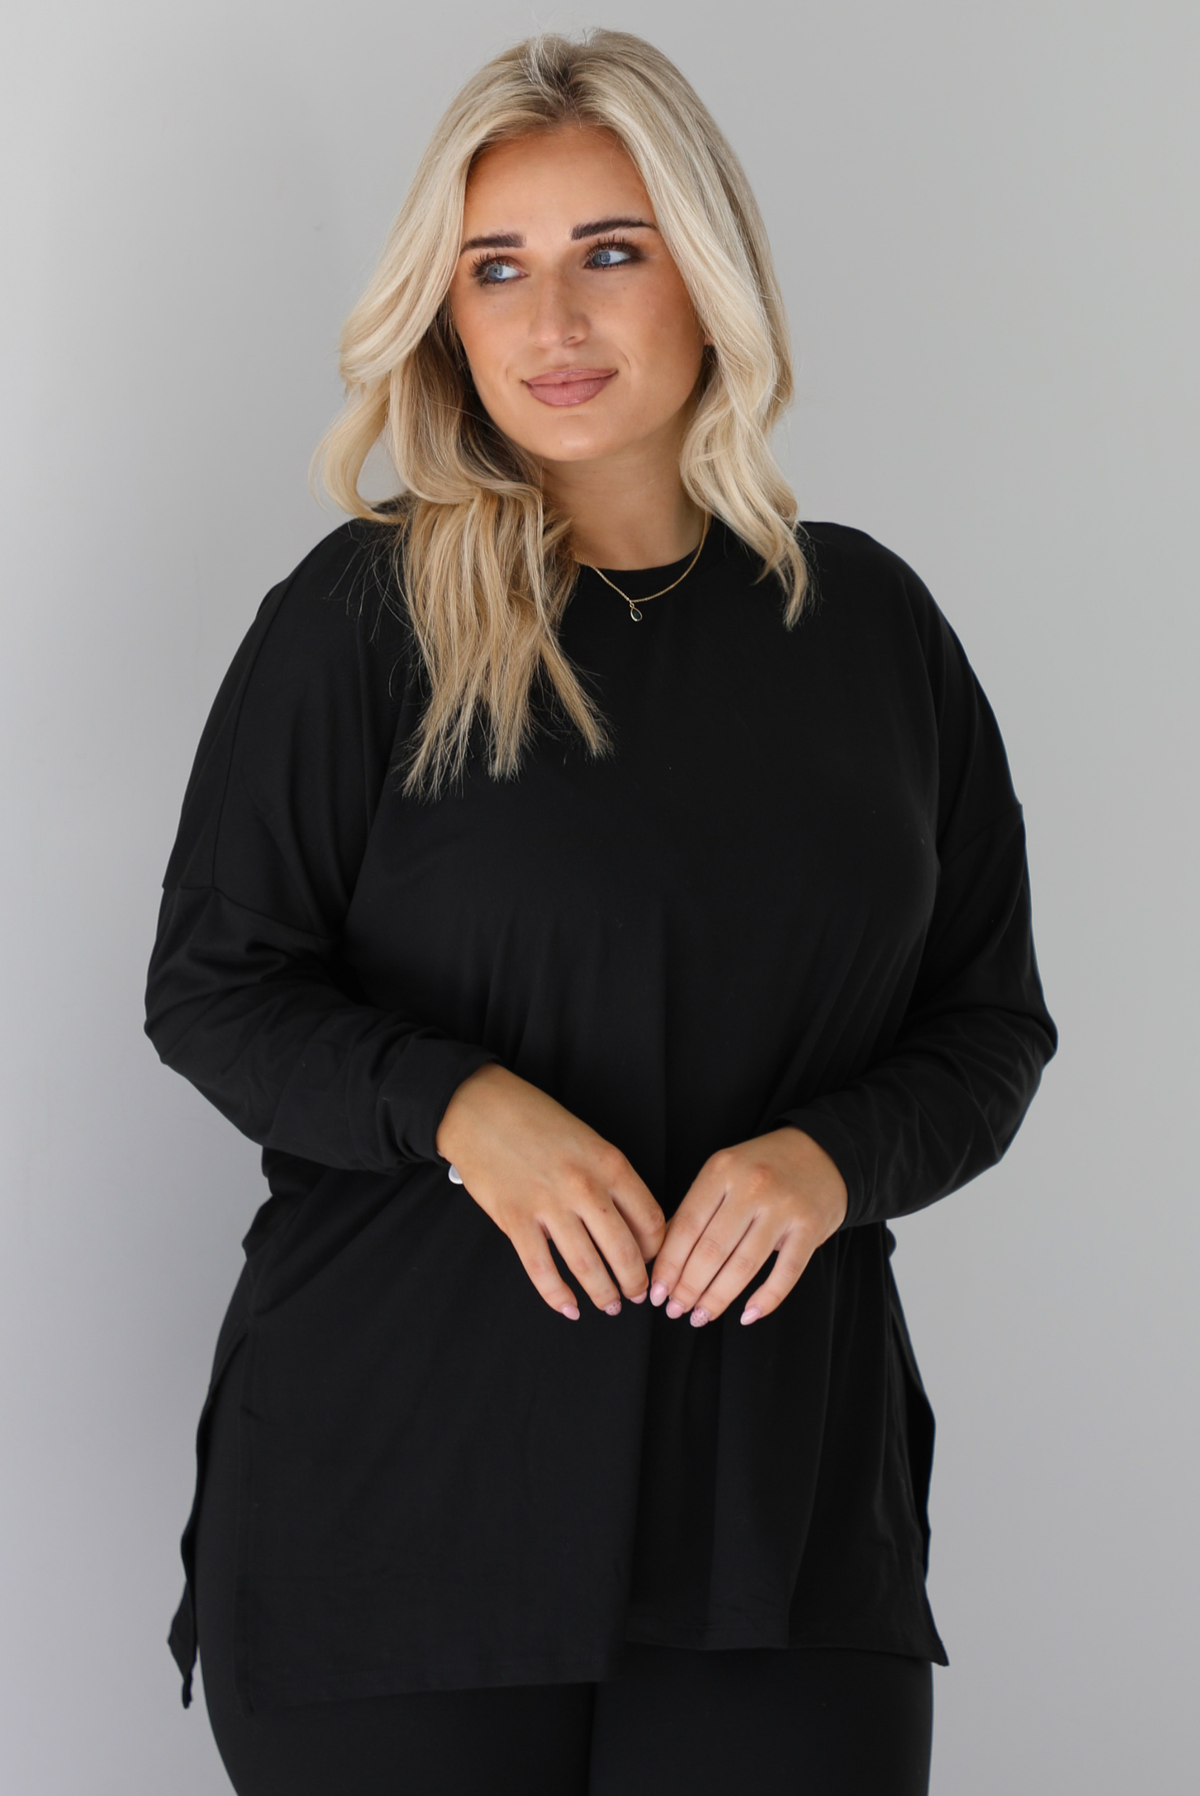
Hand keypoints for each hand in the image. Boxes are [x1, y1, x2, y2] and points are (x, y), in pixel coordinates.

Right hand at [436, 1063, 665, 1319]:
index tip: (652, 1261)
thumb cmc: (536, 1120)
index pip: (650, 1220)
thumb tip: (632, 1223)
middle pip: (625, 1251)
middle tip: (637, 1295)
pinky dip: (558, 1296)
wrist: (480, 1109)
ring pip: (587, 1266)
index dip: (657, 1250)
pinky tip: (569, 1307)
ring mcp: (548, 1205)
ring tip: (609, 1305)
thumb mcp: (588, 1139)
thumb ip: (610, 1178)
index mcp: (610, 1163)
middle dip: (635, 1282)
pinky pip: (542, 1269)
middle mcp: (584, 1186)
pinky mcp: (514, 1220)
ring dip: (603, 1293)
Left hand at [648, 1127, 847, 1326]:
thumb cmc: (764, 1168)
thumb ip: (695, 1210)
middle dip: (689, 1288)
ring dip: (718, 1298)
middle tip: (675, 1310)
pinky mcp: (811, 1226)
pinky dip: (766, 1299)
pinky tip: (748, 1315)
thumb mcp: (725, 1174)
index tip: (656, 1293)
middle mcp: (752, 1186)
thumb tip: (660, 1258)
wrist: (822, 1152)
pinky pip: (786, 1273)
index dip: (668, 1265)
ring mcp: (783, 1206)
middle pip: (712, 1249)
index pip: (687, 1226)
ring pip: (744, 1265)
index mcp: (722, 1170)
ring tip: (701, 1317)